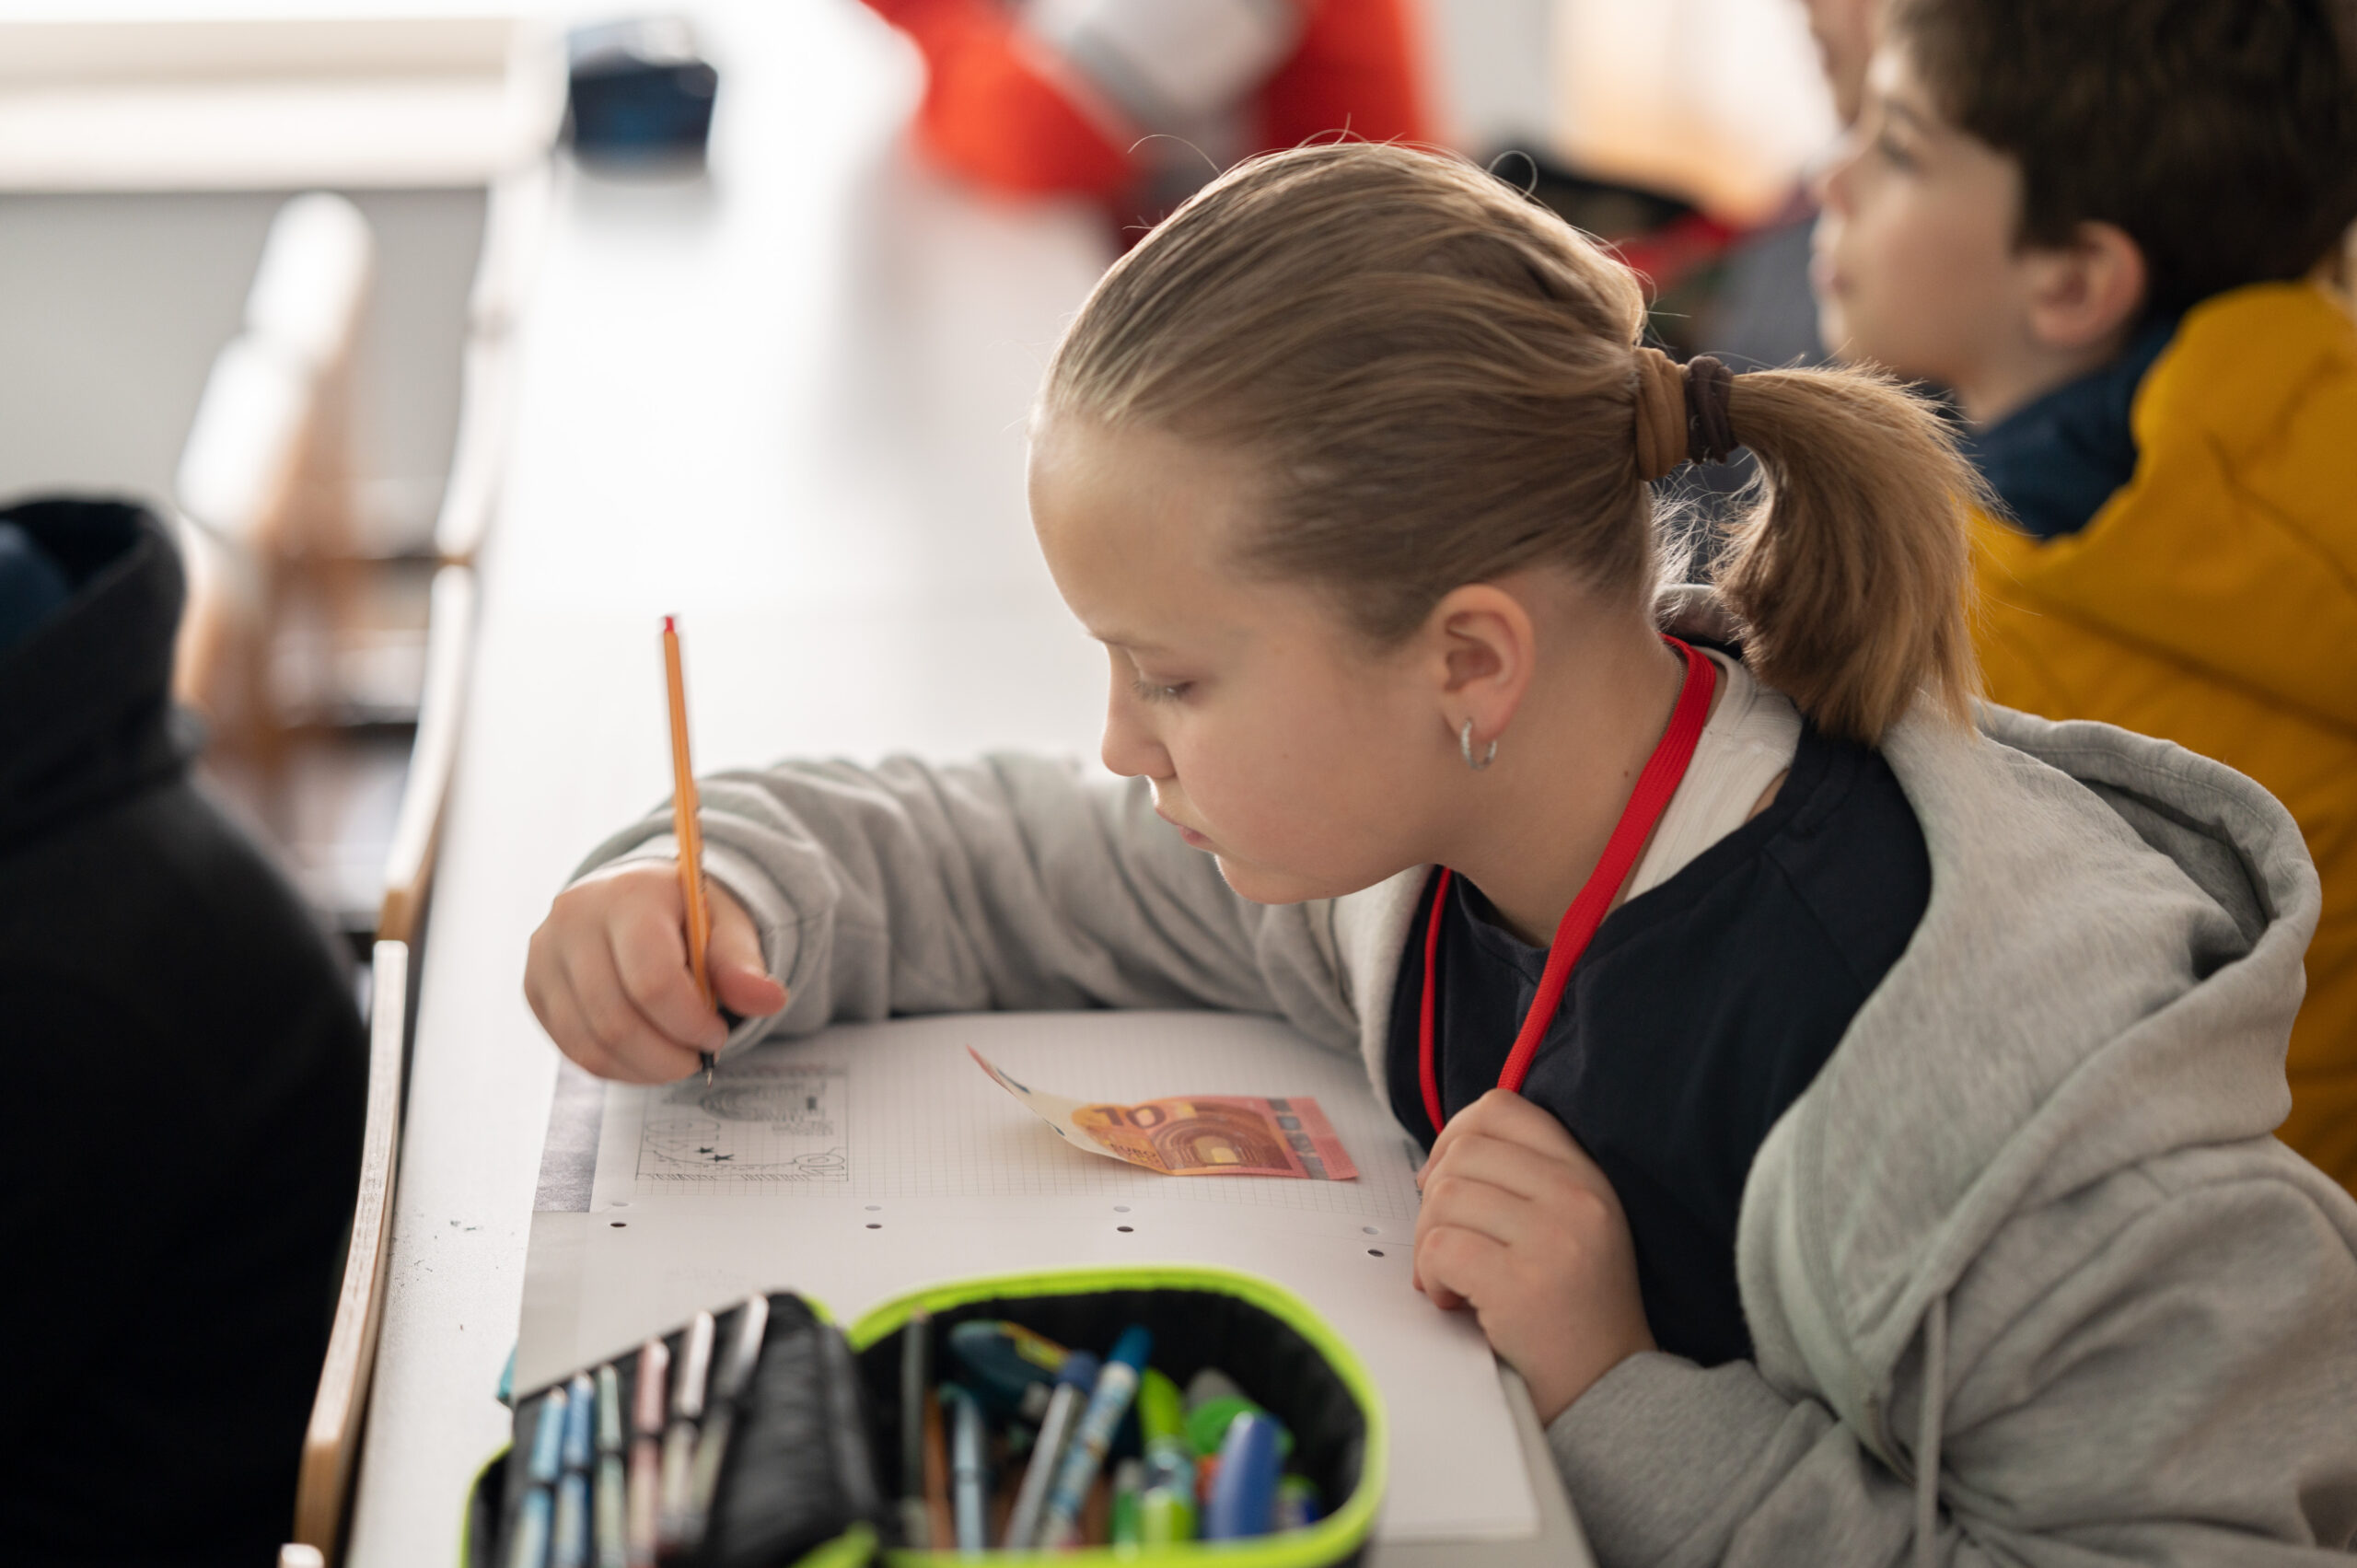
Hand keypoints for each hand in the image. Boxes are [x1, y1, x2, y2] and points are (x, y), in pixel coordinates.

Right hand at [524, 861, 787, 1082]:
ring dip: (644, 1068)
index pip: (651, 980)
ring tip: (678, 1058)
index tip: (717, 1033)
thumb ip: (743, 963)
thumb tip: (769, 999)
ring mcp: (544, 956)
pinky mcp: (534, 989)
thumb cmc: (687, 915)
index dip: (690, 1022)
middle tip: (700, 1055)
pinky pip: (573, 1050)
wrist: (636, 899)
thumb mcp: (726, 926)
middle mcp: (573, 920)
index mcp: (627, 894)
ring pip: (591, 1045)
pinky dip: (618, 1067)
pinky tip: (647, 1057)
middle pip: (617, 1020)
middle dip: (669, 1054)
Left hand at [1412, 1089, 1654, 1422]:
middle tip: (1445, 1245)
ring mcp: (1552, 1239)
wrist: (1608, 1389)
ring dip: (1429, 1243)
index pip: (1501, 1109)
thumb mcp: (1572, 1224)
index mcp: (1586, 1176)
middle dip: (1434, 1200)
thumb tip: (1441, 1160)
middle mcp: (1576, 1198)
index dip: (1454, 1135)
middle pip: (1463, 1153)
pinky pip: (1439, 1248)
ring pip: (1444, 1199)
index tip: (1443, 1178)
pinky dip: (1430, 1276)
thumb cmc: (1574, 1310)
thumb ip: (1523, 1180)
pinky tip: (1454, 1301)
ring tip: (1454, 1280)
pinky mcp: (1521, 1285)